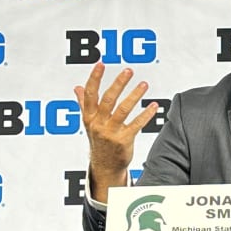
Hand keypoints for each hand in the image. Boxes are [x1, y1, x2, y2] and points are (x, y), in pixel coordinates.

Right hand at [74, 63, 157, 201]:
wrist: (105, 166)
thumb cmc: (99, 141)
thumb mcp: (89, 122)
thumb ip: (84, 103)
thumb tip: (77, 87)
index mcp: (89, 117)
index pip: (90, 94)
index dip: (95, 78)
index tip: (101, 64)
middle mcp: (98, 124)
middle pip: (108, 100)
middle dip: (118, 84)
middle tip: (128, 71)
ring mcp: (111, 132)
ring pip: (123, 110)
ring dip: (134, 96)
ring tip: (144, 84)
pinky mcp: (123, 140)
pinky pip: (136, 124)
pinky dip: (145, 114)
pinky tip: (153, 106)